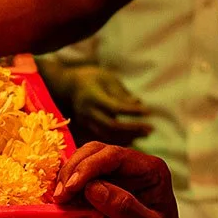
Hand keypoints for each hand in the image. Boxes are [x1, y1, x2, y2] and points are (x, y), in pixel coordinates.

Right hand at [36, 59, 154, 144]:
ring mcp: (85, 122)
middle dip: (133, 129)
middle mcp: (87, 111)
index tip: (148, 112)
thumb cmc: (91, 78)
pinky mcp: (85, 128)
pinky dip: (119, 140)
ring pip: (107, 135)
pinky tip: (132, 139)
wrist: (67, 86)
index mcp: (92, 96)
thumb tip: (138, 104)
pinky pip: (103, 138)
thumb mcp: (107, 78)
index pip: (115, 108)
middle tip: (150, 129)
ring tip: (145, 134)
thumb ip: (121, 93)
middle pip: (112, 126)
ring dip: (128, 136)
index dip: (133, 111)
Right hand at [51, 143, 195, 217]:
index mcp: (149, 170)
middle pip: (94, 152)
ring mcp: (115, 177)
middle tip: (60, 196)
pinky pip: (78, 179)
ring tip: (59, 200)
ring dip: (66, 178)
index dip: (88, 168)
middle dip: (74, 170)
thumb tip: (93, 188)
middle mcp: (132, 167)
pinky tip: (60, 201)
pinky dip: (66, 187)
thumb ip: (123, 207)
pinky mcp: (100, 189)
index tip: (70, 188)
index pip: (114, 156)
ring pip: (82, 162)